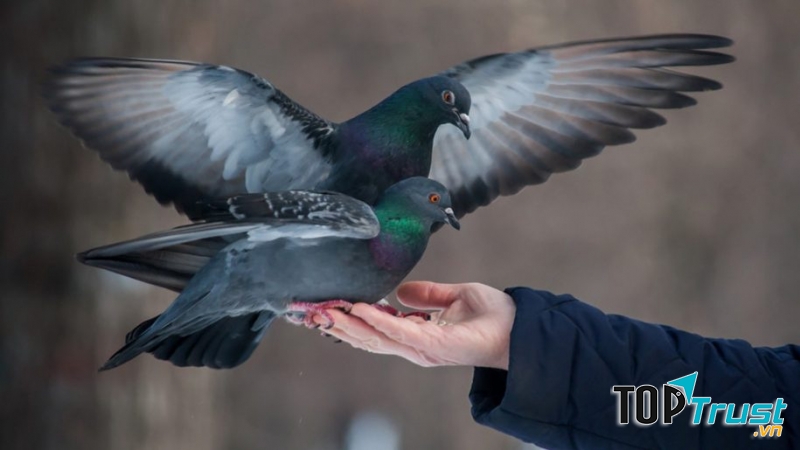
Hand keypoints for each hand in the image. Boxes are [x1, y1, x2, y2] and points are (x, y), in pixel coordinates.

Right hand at [324, 282, 515, 369]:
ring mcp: (422, 349)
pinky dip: (378, 321)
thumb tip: (400, 292)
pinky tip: (361, 308)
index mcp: (416, 336)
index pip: (374, 331)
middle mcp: (414, 347)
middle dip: (338, 326)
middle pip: (367, 339)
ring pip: (376, 339)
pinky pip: (400, 333)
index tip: (323, 308)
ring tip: (326, 310)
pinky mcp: (434, 346)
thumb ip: (427, 295)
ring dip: (350, 324)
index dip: (348, 321)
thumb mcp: (454, 296)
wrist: (519, 327)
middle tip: (309, 313)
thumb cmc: (492, 315)